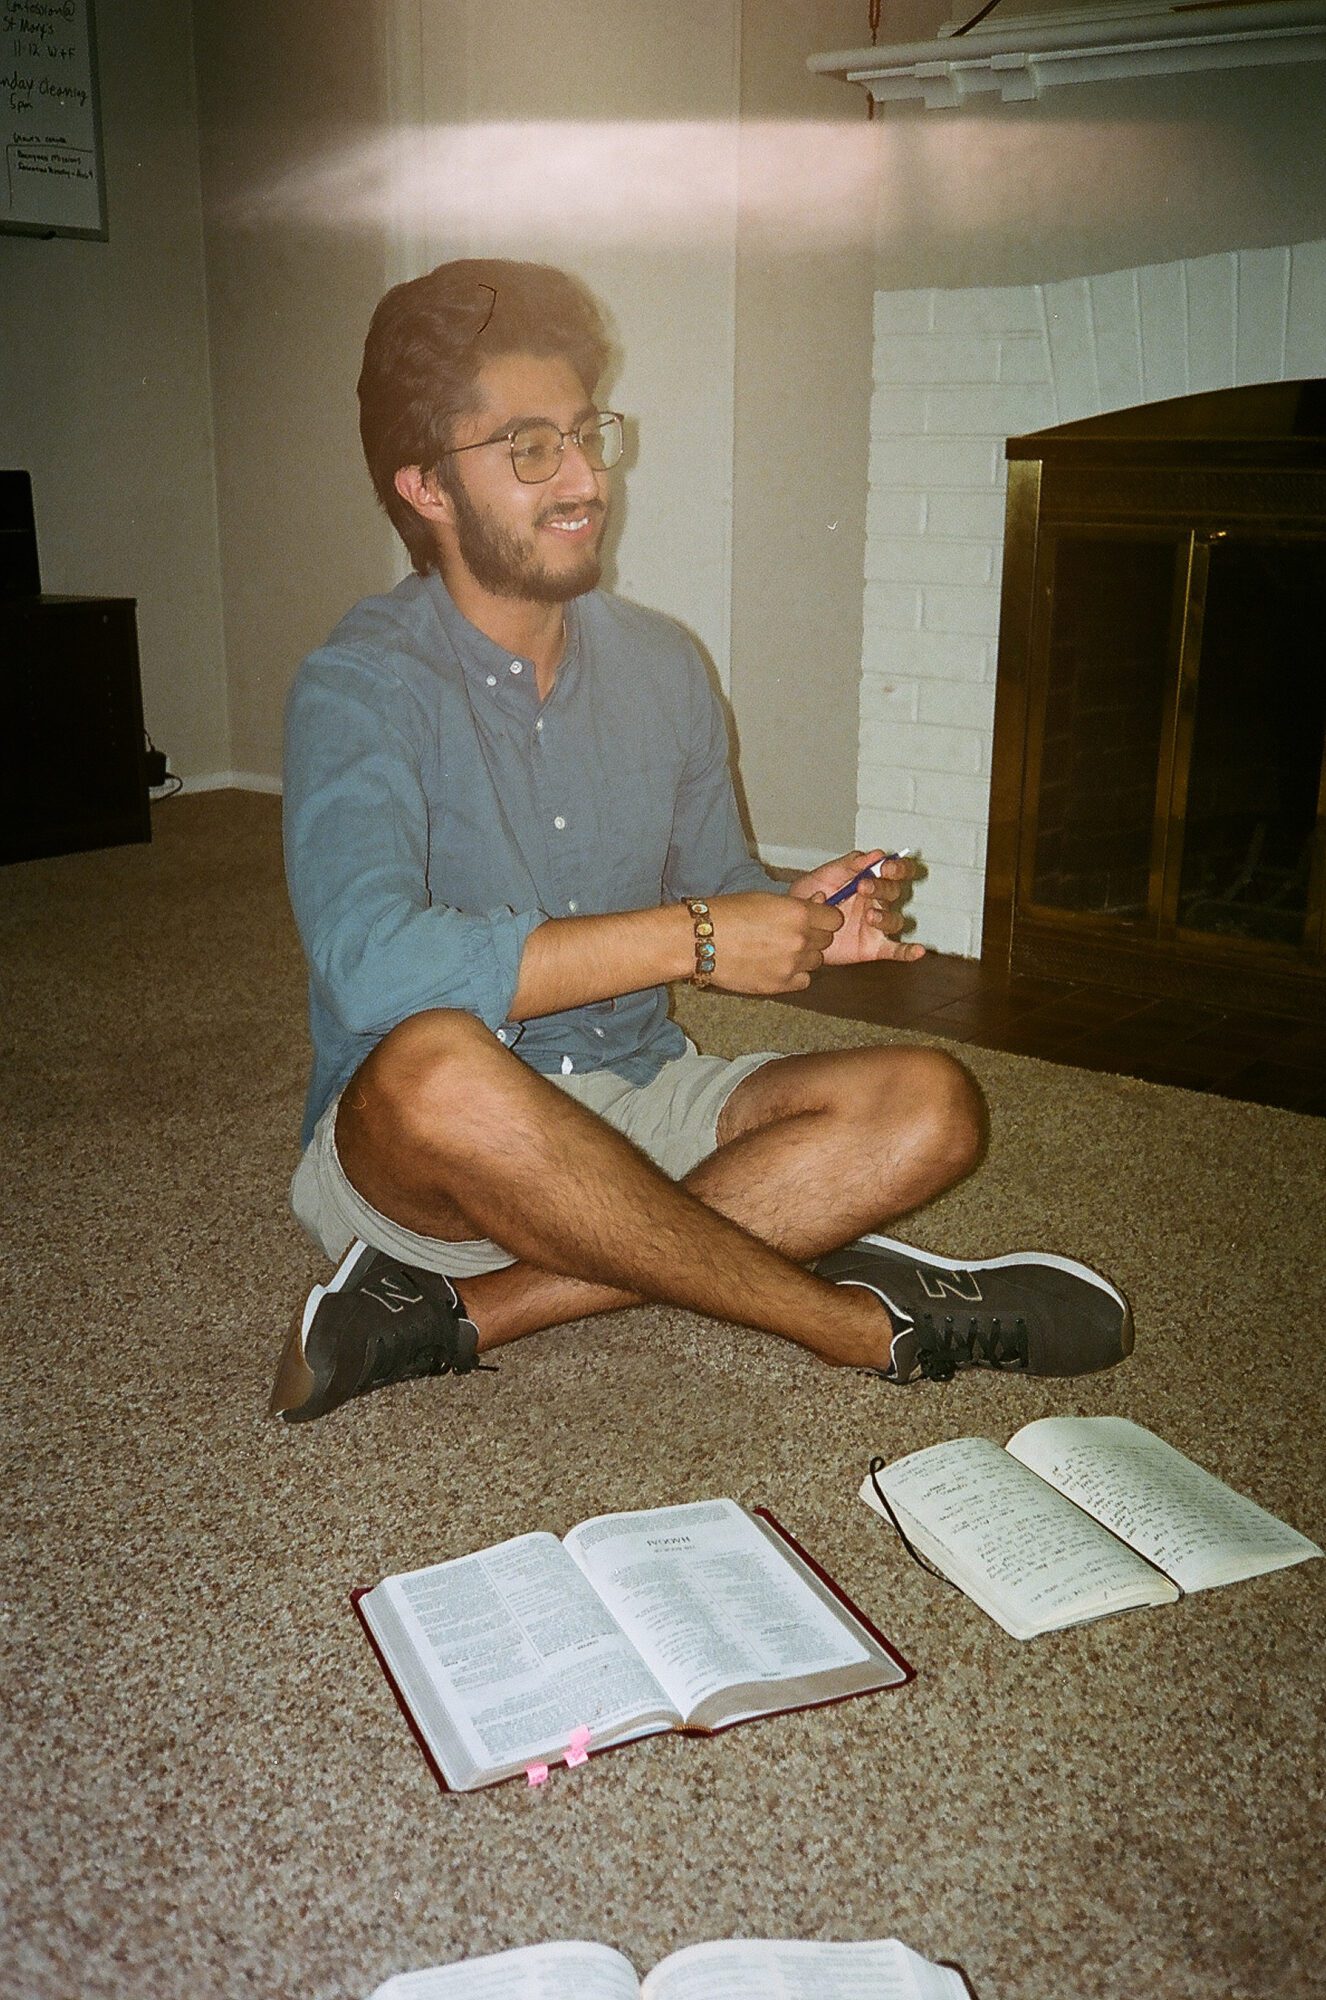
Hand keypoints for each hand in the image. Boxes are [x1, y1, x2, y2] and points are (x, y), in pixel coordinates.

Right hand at [704, 891, 843, 994]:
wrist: (699, 940)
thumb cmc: (727, 913)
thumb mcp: (766, 899)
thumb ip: (797, 906)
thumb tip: (820, 904)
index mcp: (798, 913)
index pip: (835, 919)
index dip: (825, 918)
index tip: (814, 919)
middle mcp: (800, 939)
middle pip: (827, 941)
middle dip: (813, 936)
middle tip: (790, 934)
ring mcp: (792, 964)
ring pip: (816, 961)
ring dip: (804, 956)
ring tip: (778, 950)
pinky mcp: (780, 985)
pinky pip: (803, 980)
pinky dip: (794, 974)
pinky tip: (776, 966)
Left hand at [788, 850, 924, 965]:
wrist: (793, 923)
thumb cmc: (811, 894)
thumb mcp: (827, 875)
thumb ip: (851, 864)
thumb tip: (876, 854)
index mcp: (870, 880)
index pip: (895, 871)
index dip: (898, 868)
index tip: (887, 867)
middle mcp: (878, 902)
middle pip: (894, 892)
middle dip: (882, 888)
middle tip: (863, 887)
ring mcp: (876, 926)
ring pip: (895, 920)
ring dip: (886, 917)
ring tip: (870, 916)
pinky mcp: (873, 947)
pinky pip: (895, 950)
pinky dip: (908, 951)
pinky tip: (918, 951)